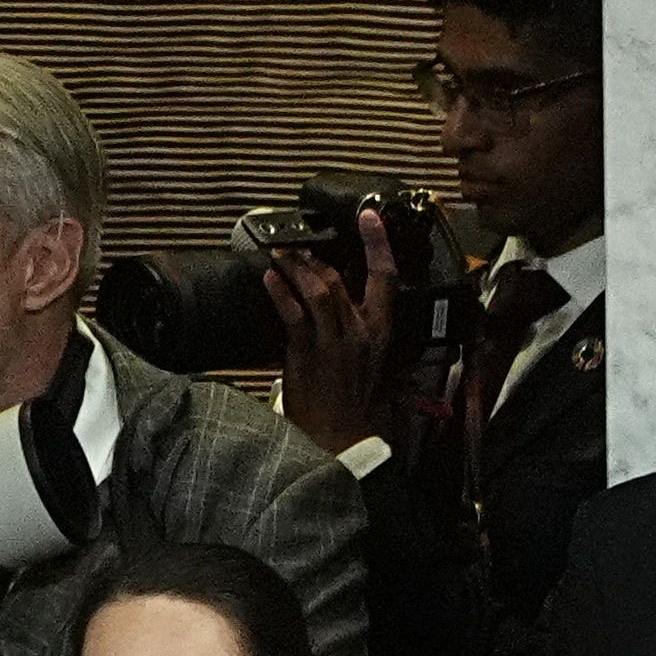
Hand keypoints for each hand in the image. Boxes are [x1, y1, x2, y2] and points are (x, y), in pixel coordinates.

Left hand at [268, 217, 400, 449]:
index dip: (378, 245)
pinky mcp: (307, 352)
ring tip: (279, 256)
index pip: (386, 280)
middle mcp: (361, 333)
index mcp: (382, 335)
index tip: (369, 216)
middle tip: (296, 245)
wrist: (339, 439)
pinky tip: (269, 280)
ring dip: (294, 267)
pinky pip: (292, 313)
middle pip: (341, 278)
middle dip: (315, 256)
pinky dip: (279, 292)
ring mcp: (334, 342)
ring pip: (317, 289)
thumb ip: (364, 335)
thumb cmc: (355, 407)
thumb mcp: (373, 367)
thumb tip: (351, 307)